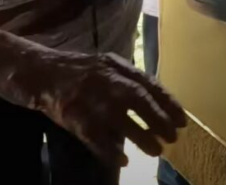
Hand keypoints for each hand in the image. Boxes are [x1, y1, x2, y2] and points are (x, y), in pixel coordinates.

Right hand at [37, 52, 185, 167]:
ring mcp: (91, 99)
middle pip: (139, 100)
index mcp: (118, 67)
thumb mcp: (110, 66)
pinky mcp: (74, 116)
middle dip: (159, 119)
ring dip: (141, 137)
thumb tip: (159, 98)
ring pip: (121, 120)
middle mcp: (107, 81)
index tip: (182, 120)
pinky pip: (95, 137)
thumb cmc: (83, 72)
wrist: (43, 73)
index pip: (150, 84)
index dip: (168, 103)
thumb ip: (131, 78)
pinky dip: (110, 150)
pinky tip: (123, 160)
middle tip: (173, 137)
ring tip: (156, 150)